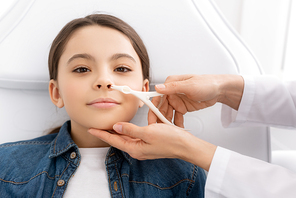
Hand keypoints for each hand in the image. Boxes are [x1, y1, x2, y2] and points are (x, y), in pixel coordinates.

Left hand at [88, 122, 215, 170]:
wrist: (185, 145)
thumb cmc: (170, 140)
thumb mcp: (148, 132)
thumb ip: (130, 129)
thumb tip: (117, 127)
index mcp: (135, 148)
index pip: (114, 141)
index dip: (102, 134)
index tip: (92, 129)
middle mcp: (138, 149)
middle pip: (119, 139)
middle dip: (109, 132)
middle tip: (98, 126)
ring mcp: (144, 146)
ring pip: (128, 135)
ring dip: (122, 128)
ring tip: (111, 123)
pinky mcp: (149, 141)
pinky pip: (138, 133)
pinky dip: (134, 127)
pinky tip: (132, 122)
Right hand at [148, 74, 243, 126]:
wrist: (220, 90)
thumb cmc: (207, 83)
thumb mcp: (190, 85)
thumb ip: (173, 87)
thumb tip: (158, 87)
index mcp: (171, 84)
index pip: (157, 97)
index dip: (153, 109)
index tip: (151, 119)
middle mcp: (172, 92)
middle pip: (161, 107)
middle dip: (159, 119)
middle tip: (159, 130)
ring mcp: (177, 100)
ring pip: (168, 113)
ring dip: (167, 122)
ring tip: (168, 132)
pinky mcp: (183, 107)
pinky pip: (176, 117)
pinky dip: (176, 123)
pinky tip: (177, 129)